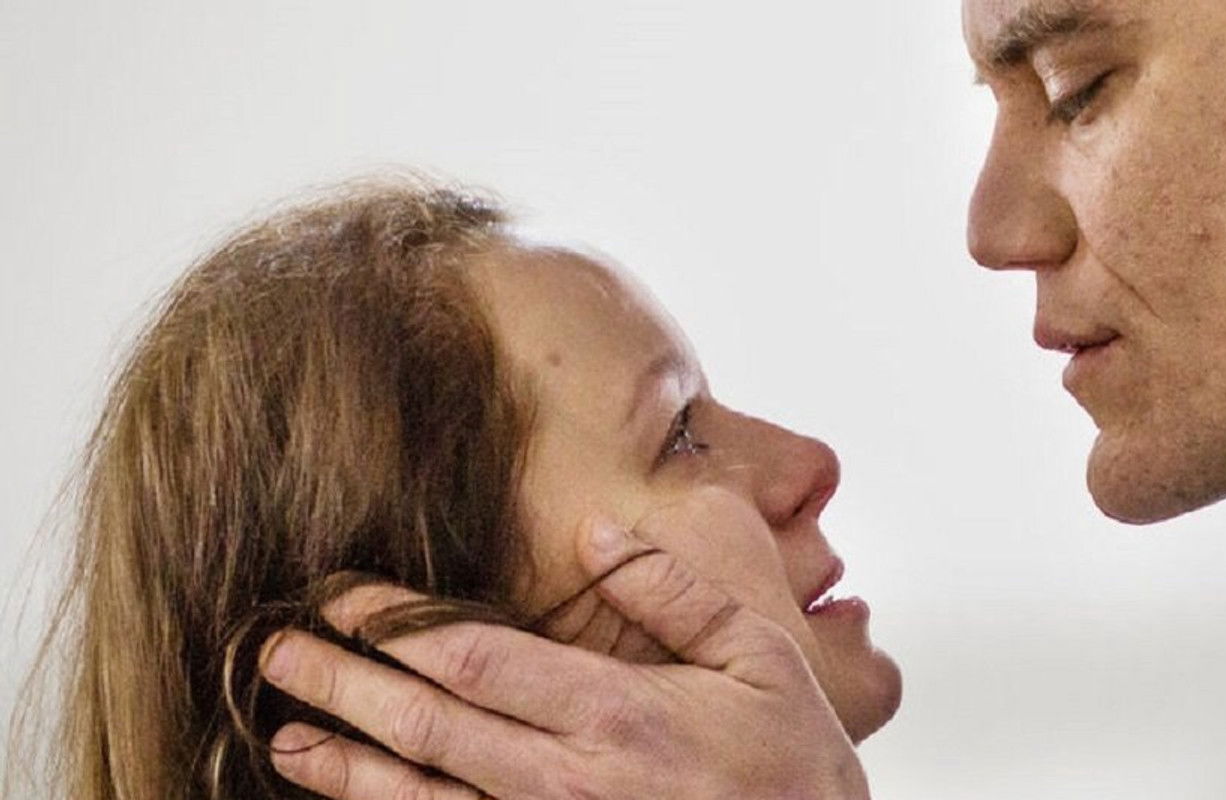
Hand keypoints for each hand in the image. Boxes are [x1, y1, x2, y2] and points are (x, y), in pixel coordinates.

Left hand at [259, 521, 868, 799]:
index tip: (335, 595)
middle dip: (339, 685)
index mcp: (614, 712)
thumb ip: (672, 589)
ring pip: (424, 799)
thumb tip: (595, 528)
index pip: (471, 658)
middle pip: (426, 725)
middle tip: (271, 652)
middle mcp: (568, 779)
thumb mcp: (759, 655)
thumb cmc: (796, 765)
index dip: (391, 626)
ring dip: (346, 767)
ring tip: (283, 740)